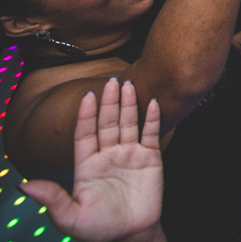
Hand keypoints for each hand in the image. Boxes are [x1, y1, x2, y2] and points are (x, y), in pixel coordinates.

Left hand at [20, 79, 163, 241]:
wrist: (131, 236)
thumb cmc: (97, 229)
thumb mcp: (69, 217)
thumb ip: (51, 198)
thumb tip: (23, 184)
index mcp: (87, 165)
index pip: (85, 133)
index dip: (85, 115)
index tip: (87, 96)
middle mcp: (108, 155)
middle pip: (108, 123)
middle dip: (108, 102)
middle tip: (112, 81)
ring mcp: (129, 155)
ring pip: (128, 123)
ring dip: (128, 104)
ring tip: (128, 85)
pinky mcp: (150, 158)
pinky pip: (151, 133)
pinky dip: (152, 118)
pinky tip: (152, 102)